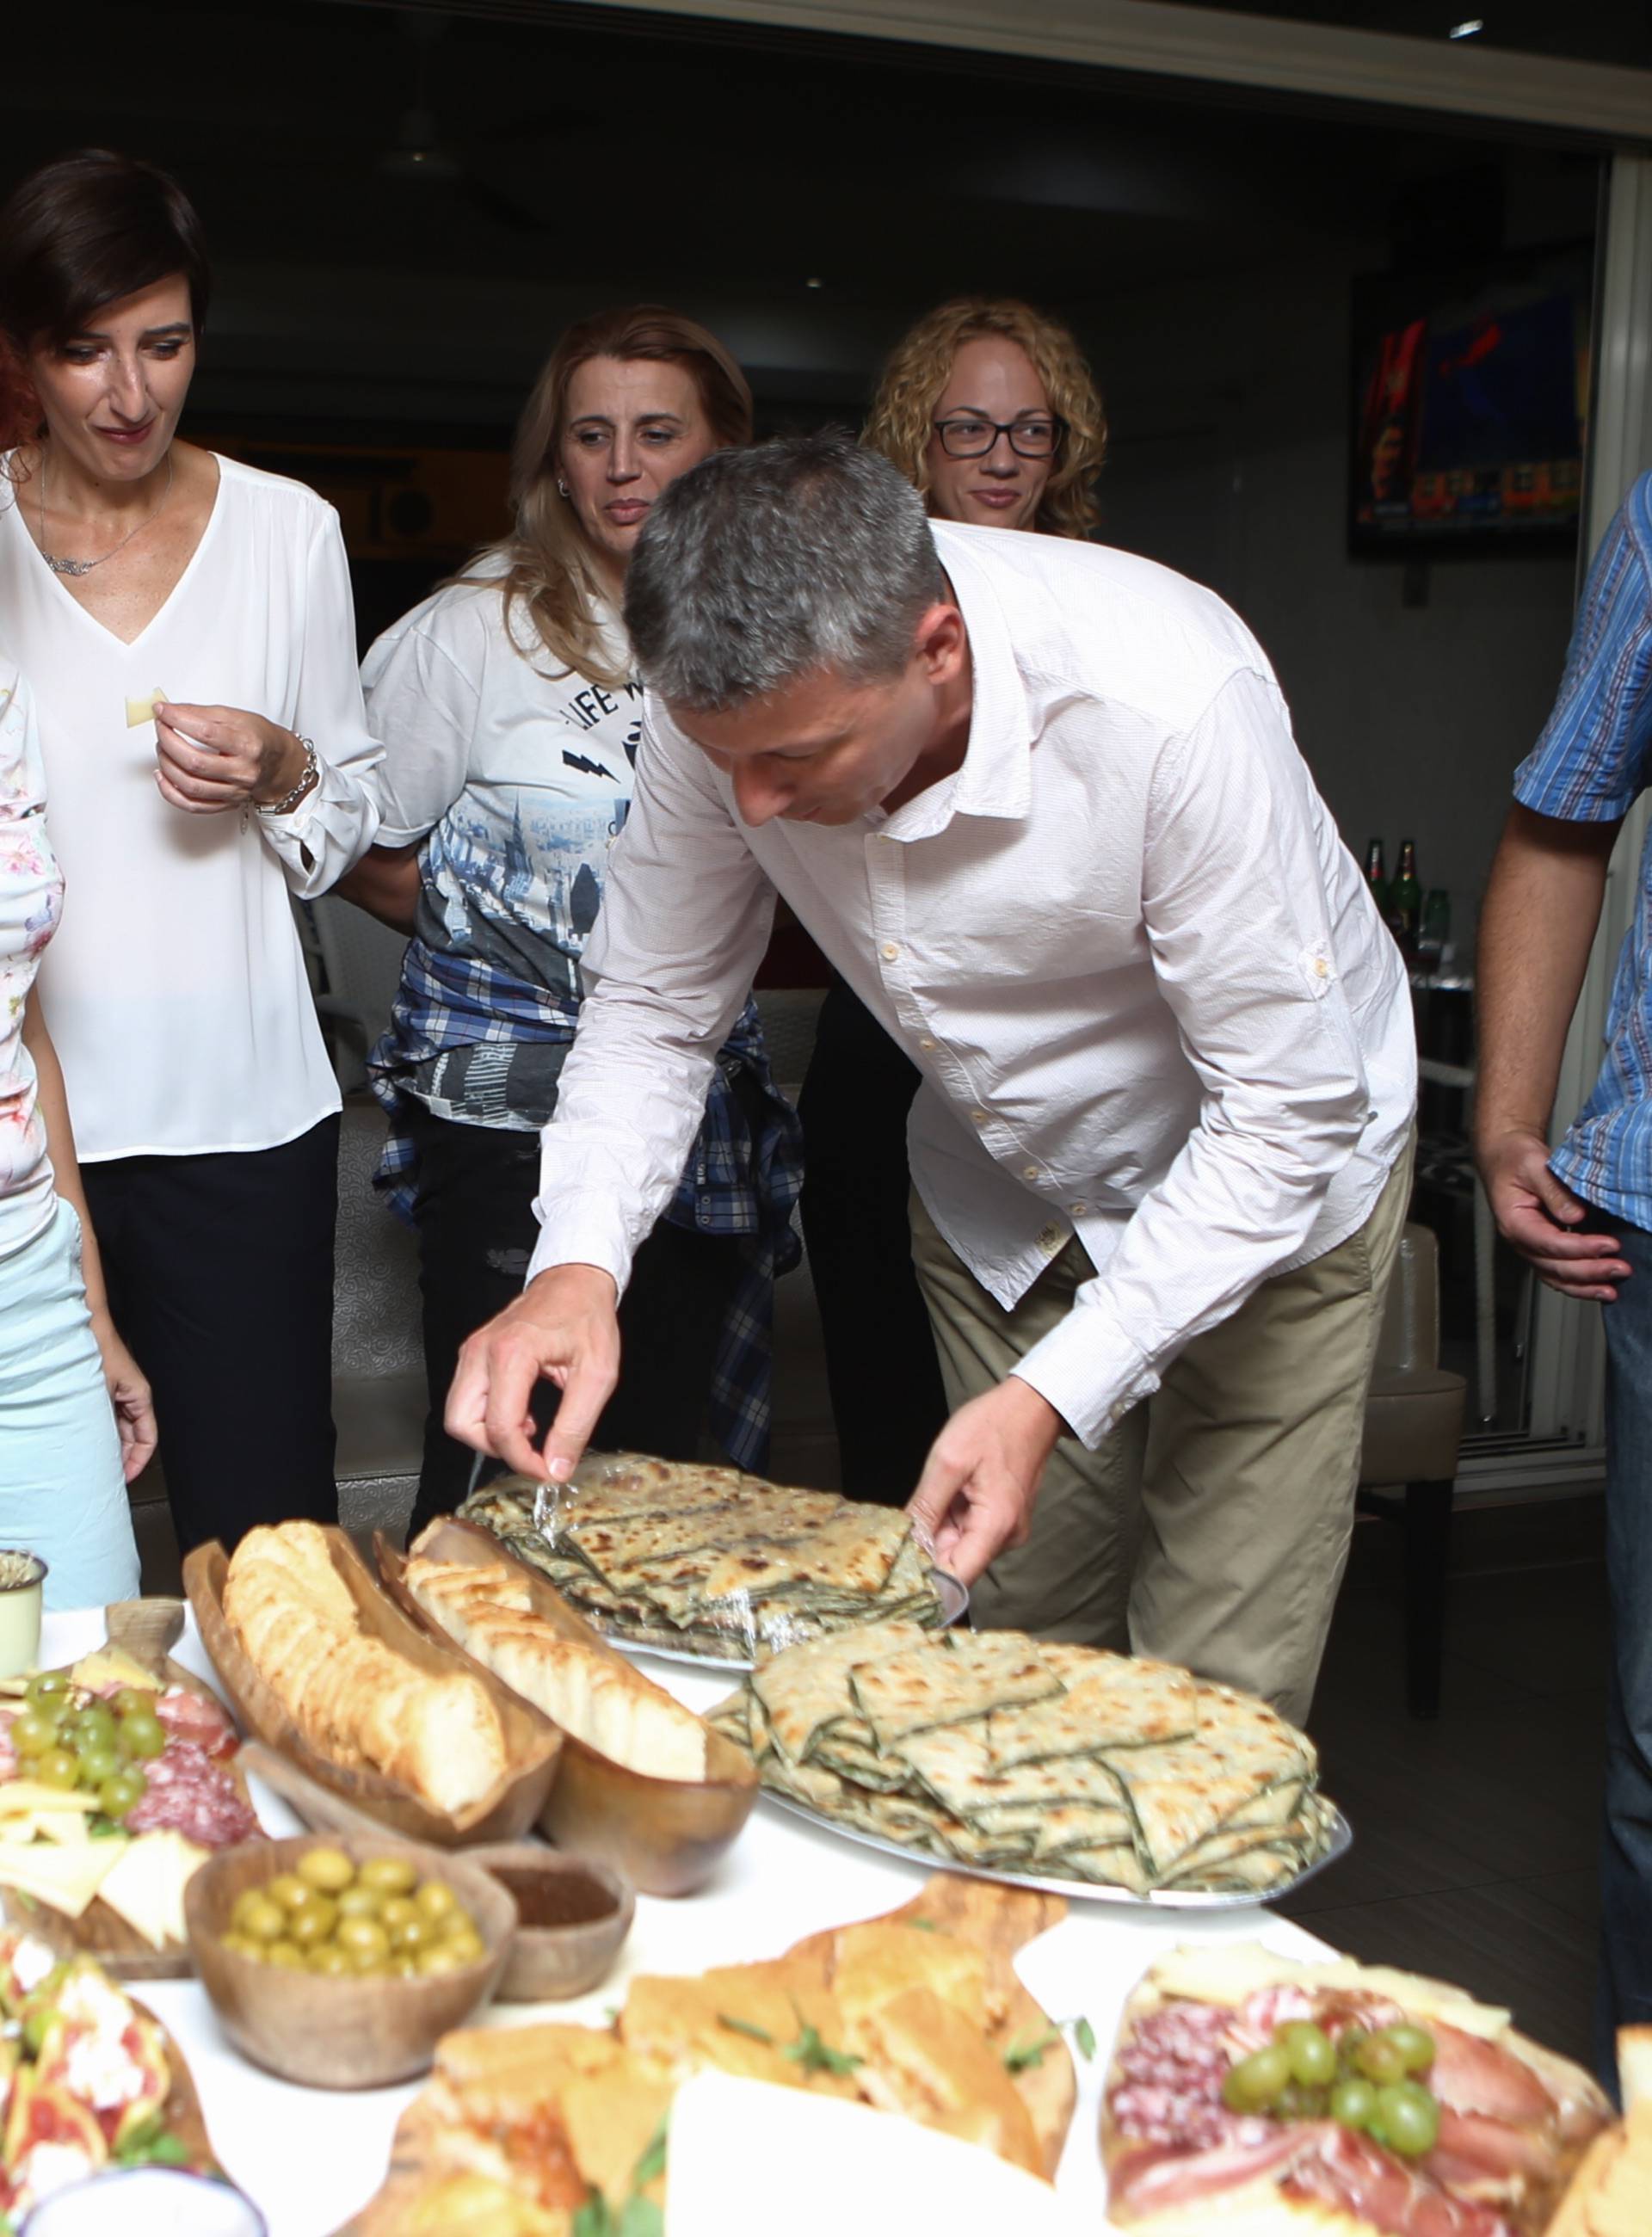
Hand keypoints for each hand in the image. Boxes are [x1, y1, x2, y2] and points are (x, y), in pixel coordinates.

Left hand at [90, 1316, 157, 1483]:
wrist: (86, 1328)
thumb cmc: (99, 1352)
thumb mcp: (103, 1393)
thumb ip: (106, 1422)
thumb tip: (105, 1449)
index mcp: (141, 1397)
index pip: (148, 1439)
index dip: (139, 1461)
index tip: (126, 1477)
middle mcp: (133, 1398)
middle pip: (134, 1437)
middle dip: (124, 1458)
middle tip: (110, 1476)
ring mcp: (119, 1395)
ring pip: (121, 1429)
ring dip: (112, 1446)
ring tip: (99, 1463)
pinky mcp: (107, 1392)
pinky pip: (110, 1419)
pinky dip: (103, 1433)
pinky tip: (90, 1442)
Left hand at [153, 703, 306, 814]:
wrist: (278, 764)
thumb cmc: (258, 738)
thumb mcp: (236, 716)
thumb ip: (201, 713)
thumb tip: (169, 711)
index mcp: (248, 746)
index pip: (205, 733)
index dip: (178, 720)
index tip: (162, 711)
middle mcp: (242, 772)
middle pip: (195, 762)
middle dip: (168, 742)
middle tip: (161, 729)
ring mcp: (234, 791)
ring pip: (190, 786)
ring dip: (167, 765)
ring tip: (163, 748)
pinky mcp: (226, 804)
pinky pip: (192, 806)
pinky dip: (170, 792)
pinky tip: (163, 776)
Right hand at [444, 1264, 620, 1479]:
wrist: (576, 1279)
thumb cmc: (587, 1316)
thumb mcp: (597, 1375)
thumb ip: (575, 1426)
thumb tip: (557, 1467)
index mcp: (512, 1354)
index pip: (500, 1427)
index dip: (522, 1460)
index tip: (546, 1471)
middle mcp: (482, 1351)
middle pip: (461, 1424)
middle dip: (495, 1449)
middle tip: (531, 1452)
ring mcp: (473, 1350)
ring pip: (457, 1414)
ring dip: (490, 1433)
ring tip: (530, 1427)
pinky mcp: (473, 1353)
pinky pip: (466, 1398)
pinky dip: (488, 1416)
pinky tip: (522, 1411)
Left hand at [906, 1376, 1063, 1584]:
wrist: (1031, 1406)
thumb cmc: (993, 1425)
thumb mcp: (948, 1461)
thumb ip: (926, 1506)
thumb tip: (905, 1543)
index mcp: (996, 1526)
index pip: (958, 1579)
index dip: (926, 1581)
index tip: (895, 1571)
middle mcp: (1005, 1536)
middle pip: (956, 1562)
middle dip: (926, 1549)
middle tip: (898, 1527)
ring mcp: (1005, 1528)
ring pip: (959, 1545)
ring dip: (937, 1529)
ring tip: (927, 1497)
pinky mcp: (1001, 1518)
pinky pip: (968, 1530)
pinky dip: (949, 1518)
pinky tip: (943, 1494)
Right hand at [1476, 1126, 1630, 1301]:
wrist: (1505, 1158)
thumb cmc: (1514, 1159)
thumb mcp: (1533, 1165)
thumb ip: (1554, 1190)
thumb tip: (1577, 1216)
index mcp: (1513, 1221)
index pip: (1548, 1242)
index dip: (1580, 1248)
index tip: (1609, 1245)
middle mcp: (1520, 1241)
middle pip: (1553, 1267)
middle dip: (1589, 1271)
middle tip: (1620, 1268)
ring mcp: (1530, 1247)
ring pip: (1556, 1278)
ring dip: (1585, 1286)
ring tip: (1613, 1290)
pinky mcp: (1543, 1249)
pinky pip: (1559, 1274)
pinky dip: (1580, 1285)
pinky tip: (1600, 1287)